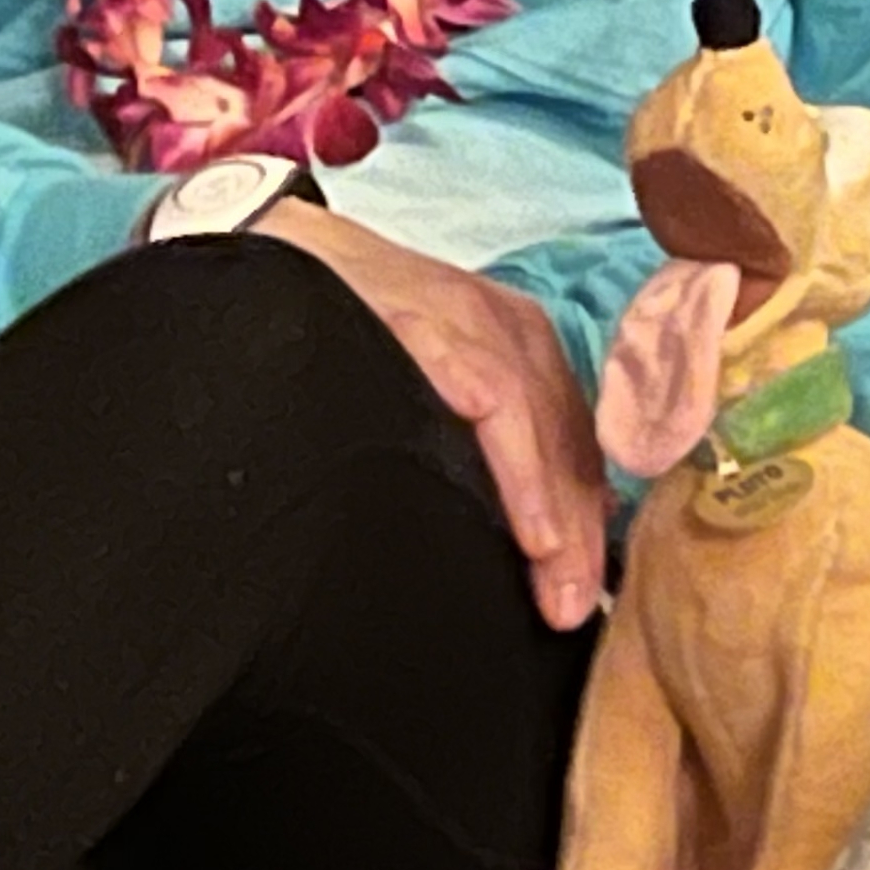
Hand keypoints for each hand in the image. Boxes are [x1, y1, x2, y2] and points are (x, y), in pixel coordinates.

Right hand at [261, 200, 609, 631]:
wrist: (278, 257)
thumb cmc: (350, 335)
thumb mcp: (428, 383)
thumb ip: (471, 442)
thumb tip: (517, 537)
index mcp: (516, 344)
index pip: (572, 440)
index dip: (585, 517)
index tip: (591, 591)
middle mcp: (508, 328)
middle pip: (567, 439)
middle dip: (578, 531)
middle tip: (576, 611)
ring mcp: (472, 321)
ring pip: (541, 426)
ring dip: (556, 514)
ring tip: (561, 589)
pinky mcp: (434, 322)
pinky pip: (496, 403)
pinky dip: (521, 470)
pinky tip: (533, 530)